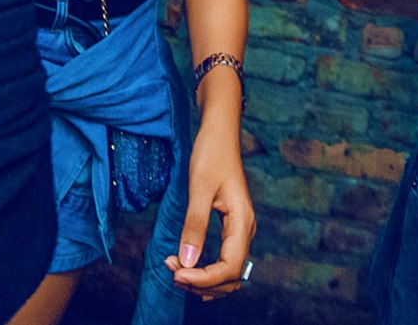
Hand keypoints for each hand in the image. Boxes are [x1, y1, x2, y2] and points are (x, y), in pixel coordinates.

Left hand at [169, 122, 254, 297]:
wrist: (220, 135)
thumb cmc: (210, 155)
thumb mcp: (199, 189)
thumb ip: (195, 225)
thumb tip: (187, 261)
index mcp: (242, 222)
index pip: (229, 267)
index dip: (204, 278)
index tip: (177, 274)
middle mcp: (246, 230)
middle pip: (231, 276)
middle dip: (202, 282)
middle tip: (172, 273)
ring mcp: (240, 230)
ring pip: (229, 271)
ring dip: (205, 279)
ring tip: (176, 271)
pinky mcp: (232, 227)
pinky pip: (225, 259)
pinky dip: (208, 270)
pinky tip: (189, 270)